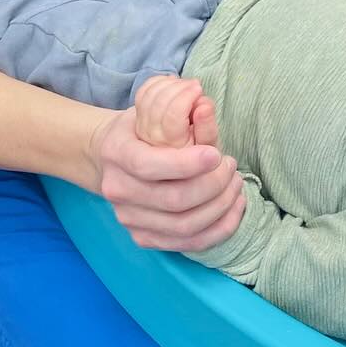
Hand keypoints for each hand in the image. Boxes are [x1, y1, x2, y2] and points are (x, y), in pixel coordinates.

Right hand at [88, 108, 245, 252]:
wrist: (109, 157)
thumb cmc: (139, 129)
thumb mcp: (151, 111)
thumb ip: (178, 112)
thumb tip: (204, 102)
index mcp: (116, 153)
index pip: (149, 165)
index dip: (187, 164)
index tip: (216, 154)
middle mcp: (118, 190)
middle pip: (173, 199)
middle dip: (213, 184)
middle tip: (230, 165)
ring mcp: (129, 219)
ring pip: (184, 225)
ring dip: (221, 206)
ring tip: (235, 183)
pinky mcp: (143, 237)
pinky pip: (189, 243)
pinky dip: (219, 228)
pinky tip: (235, 206)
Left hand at [132, 75, 219, 148]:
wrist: (181, 159)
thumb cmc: (200, 151)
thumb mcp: (209, 145)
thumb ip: (208, 127)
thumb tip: (203, 106)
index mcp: (172, 145)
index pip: (173, 115)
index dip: (186, 97)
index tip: (199, 90)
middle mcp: (153, 137)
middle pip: (160, 102)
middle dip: (179, 87)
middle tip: (196, 85)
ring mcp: (143, 127)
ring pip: (149, 95)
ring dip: (169, 83)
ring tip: (186, 84)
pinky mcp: (138, 118)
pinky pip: (142, 93)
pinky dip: (158, 82)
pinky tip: (172, 82)